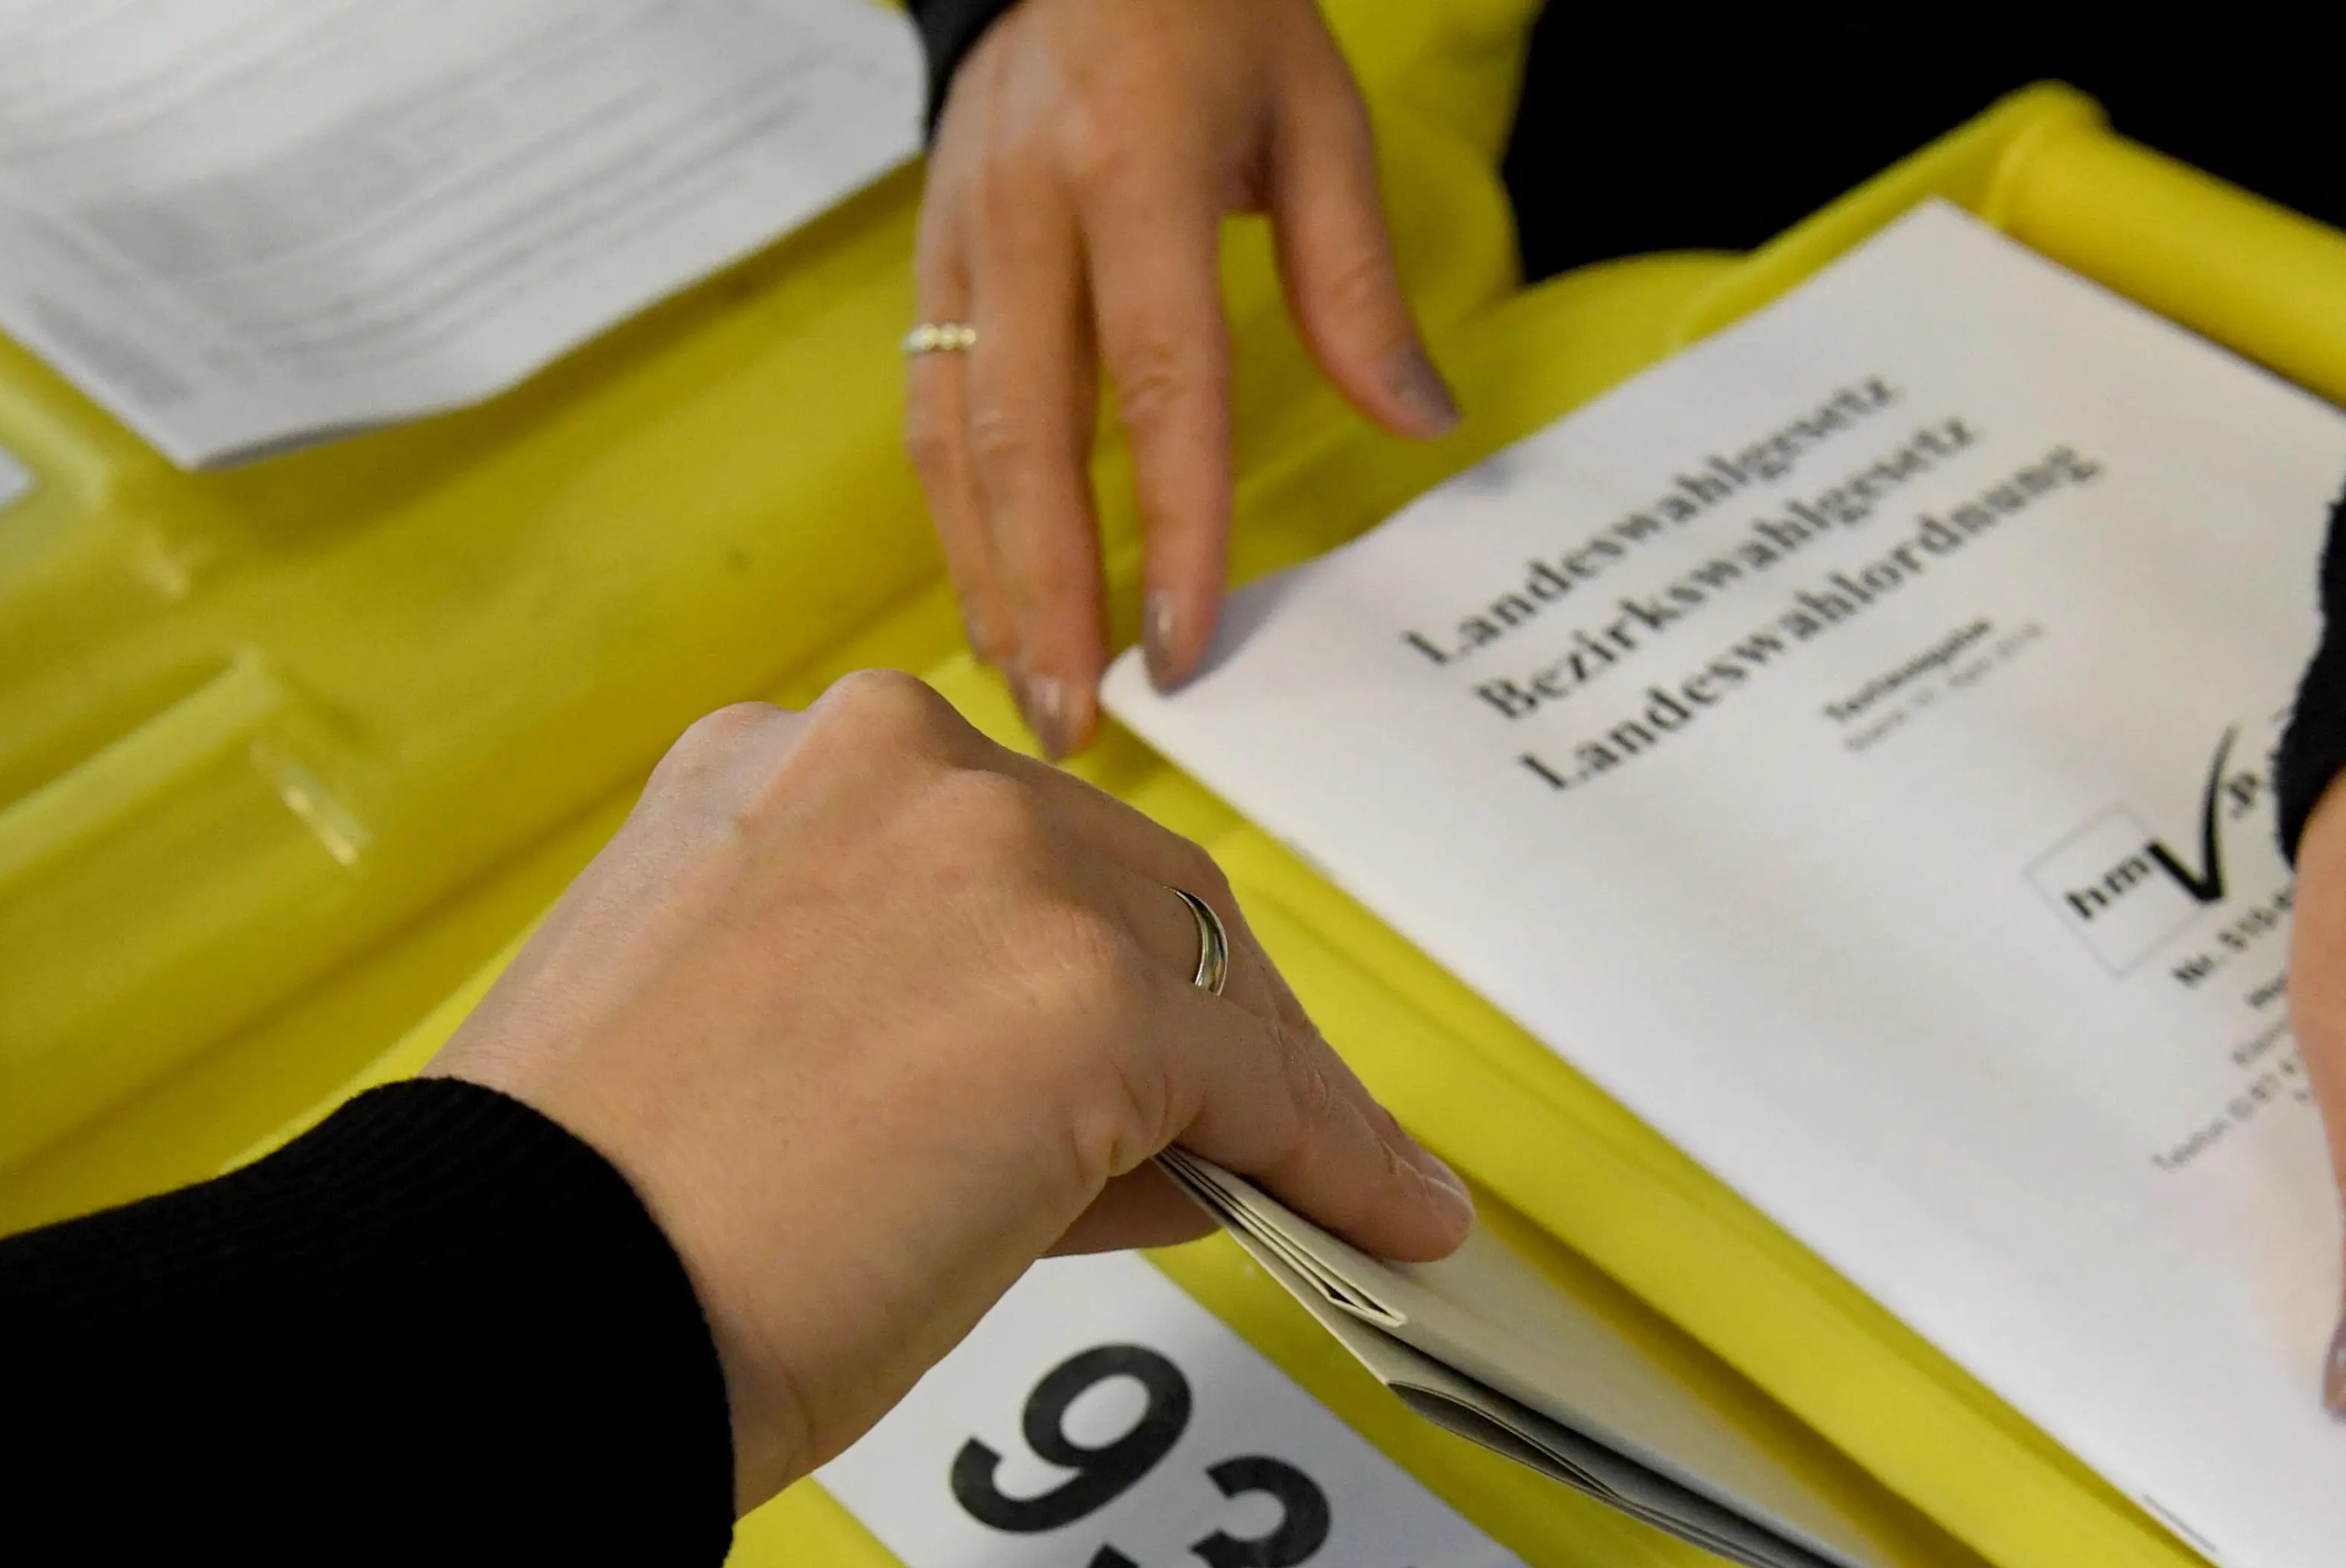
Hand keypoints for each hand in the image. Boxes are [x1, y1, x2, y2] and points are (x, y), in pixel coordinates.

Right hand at [435, 673, 1471, 1509]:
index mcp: (768, 766)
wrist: (523, 1307)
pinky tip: (1376, 1215)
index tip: (1137, 1056)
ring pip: (1196, 973)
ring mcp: (990, 861)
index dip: (1081, 963)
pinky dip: (1331, 1156)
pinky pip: (1261, 1085)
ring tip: (1326, 1187)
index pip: (991, 849)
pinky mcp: (1084, 991)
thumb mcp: (733, 1050)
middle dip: (1190, 1019)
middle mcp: (883, 765)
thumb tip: (1118, 1122)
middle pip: (1119, 886)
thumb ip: (900, 1025)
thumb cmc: (585, 1228)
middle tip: (1246, 1136)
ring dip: (1265, 1088)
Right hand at [910, 0, 1458, 756]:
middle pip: (1024, 435)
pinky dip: (958, 520)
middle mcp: (1025, 211)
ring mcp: (958, 238)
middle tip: (1077, 719)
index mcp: (1132, 168)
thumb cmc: (1211, 13)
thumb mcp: (1315, 111)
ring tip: (1030, 691)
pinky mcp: (926, 259)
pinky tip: (996, 598)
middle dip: (1047, 592)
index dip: (1172, 522)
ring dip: (988, 577)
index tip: (1187, 642)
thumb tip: (1419, 422)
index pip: (1157, 377)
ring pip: (952, 438)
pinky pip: (929, 410)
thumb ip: (1356, 275)